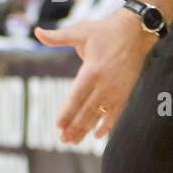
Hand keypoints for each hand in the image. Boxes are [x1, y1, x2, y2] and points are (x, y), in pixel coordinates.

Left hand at [34, 11, 155, 141]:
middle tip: (63, 140)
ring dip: (86, 129)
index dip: (67, 112)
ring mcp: (117, 90)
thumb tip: (37, 32)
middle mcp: (105, 83)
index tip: (58, 125)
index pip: (77, 96)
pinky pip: (116, 113)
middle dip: (74, 127)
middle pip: (87, 110)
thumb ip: (58, 37)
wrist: (136, 32)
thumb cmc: (105, 31)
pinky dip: (107, 125)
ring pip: (100, 115)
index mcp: (92, 70)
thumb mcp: (80, 31)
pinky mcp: (126, 92)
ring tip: (74, 141)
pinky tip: (97, 135)